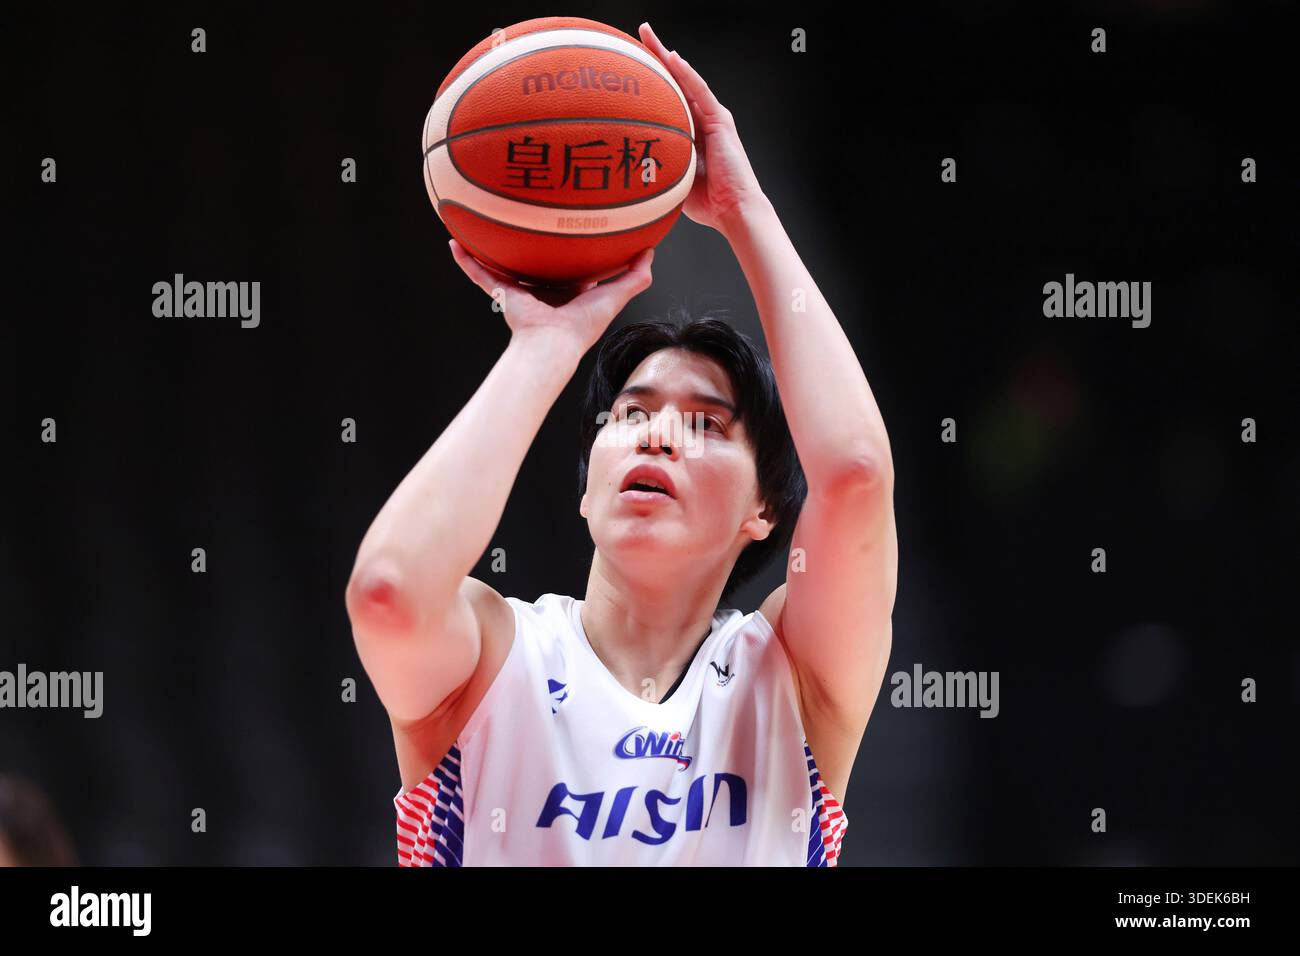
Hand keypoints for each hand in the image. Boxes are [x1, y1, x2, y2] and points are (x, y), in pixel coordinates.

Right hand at [448, 240, 654, 356]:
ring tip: (478, 223)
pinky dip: (467, 262)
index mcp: (569, 290)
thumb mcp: (614, 295)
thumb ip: (634, 277)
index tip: (570, 225)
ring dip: (490, 247)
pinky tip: (454, 243)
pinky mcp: (503, 294)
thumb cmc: (583, 324)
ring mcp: (521, 292)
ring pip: (503, 264)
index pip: (570, 264)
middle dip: (529, 244)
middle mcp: (544, 290)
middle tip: (524, 216)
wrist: (553, 343)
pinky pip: (481, 274)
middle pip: (534, 261)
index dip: (571, 247)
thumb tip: (651, 251)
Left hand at [638, 22, 768, 236]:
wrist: (733, 211)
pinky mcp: (721, 121)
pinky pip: (701, 92)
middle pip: (674, 81)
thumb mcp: (671, 178)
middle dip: (655, 56)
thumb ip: (654, 166)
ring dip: (667, 55)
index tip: (628, 62)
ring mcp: (712, 118)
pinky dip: (686, 74)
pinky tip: (672, 58)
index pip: (666, 97)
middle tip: (637, 34)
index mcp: (688, 131)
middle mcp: (700, 119)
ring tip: (648, 34)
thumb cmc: (706, 202)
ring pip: (686, 79)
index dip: (650, 78)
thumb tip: (622, 167)